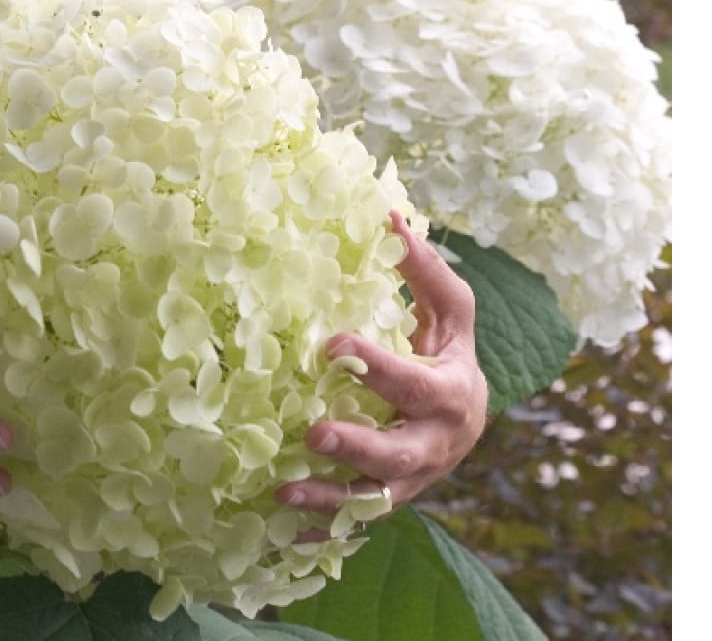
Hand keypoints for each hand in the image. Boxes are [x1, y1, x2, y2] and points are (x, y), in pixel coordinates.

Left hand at [275, 210, 487, 526]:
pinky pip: (355, 525)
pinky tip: (281, 534)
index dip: (377, 366)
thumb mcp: (450, 314)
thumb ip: (423, 270)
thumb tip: (387, 212)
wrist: (465, 423)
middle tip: (312, 434)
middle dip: (357, 447)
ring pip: (373, 500)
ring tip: (282, 494)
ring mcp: (411, 482)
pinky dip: (322, 533)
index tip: (332, 344)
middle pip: (399, 455)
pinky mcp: (387, 502)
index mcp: (450, 395)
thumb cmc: (448, 356)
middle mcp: (434, 446)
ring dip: (328, 500)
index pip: (414, 383)